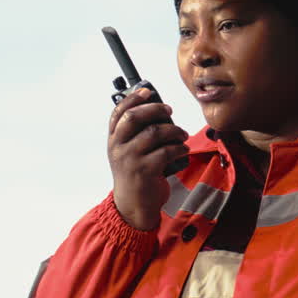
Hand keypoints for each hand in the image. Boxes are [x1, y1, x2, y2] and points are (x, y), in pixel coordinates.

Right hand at [107, 88, 190, 231]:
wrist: (133, 205)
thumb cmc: (135, 175)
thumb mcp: (127, 153)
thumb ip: (134, 134)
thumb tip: (157, 111)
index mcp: (113, 140)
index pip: (118, 112)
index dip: (133, 98)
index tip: (148, 92)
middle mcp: (118, 148)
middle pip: (135, 118)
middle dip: (155, 109)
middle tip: (169, 111)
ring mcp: (130, 159)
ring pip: (154, 133)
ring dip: (174, 130)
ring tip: (182, 134)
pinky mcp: (144, 171)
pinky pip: (166, 151)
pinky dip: (179, 148)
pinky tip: (183, 149)